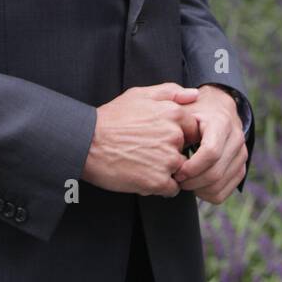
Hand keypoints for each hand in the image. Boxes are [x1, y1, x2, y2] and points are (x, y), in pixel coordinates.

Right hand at [82, 83, 201, 197]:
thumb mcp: (138, 95)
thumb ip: (170, 92)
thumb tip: (195, 94)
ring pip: (180, 170)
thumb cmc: (110, 119)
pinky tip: (142, 176)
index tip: (160, 138)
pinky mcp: (158, 181)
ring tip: (143, 164)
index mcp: (173, 113)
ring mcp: (167, 160)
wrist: (86, 144)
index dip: (178, 135)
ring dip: (167, 171)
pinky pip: (172, 189)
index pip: (192, 129)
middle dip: (173, 153)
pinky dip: (160, 186)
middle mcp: (174, 136)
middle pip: (186, 150)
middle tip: (148, 152)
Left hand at [172, 85, 247, 204]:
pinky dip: (206, 194)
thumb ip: (175, 124)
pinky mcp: (241, 168)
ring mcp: (241, 155)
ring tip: (183, 182)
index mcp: (222, 123)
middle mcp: (236, 138)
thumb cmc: (194, 112)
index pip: (211, 153)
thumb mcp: (183, 111)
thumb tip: (168, 148)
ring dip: (197, 189)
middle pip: (215, 173)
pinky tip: (194, 185)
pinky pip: (223, 192)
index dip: (192, 167)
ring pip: (219, 185)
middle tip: (175, 179)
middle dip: (192, 181)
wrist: (217, 109)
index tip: (176, 170)